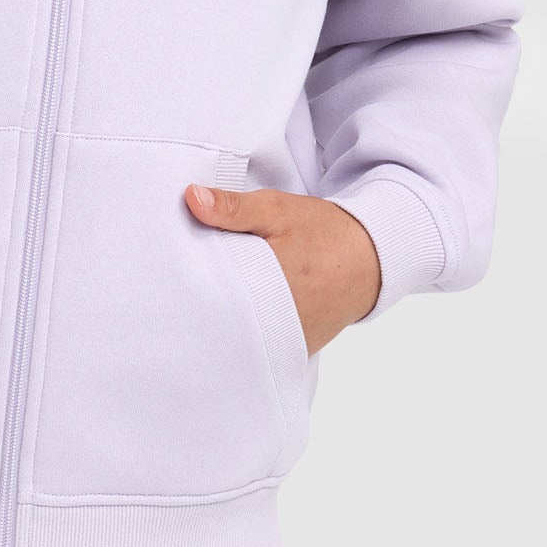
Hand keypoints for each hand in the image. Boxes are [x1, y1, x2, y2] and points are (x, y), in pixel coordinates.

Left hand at [184, 182, 381, 353]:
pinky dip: (249, 331)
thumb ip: (233, 208)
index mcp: (269, 285)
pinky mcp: (297, 348)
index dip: (192, 283)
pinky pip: (263, 345)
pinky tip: (239, 314)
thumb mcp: (277, 210)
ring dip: (227, 320)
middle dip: (205, 304)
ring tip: (209, 302)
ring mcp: (289, 339)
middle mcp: (278, 321)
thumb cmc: (323, 232)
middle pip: (224, 320)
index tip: (174, 272)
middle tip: (184, 289)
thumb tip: (191, 198)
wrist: (371, 258)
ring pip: (242, 336)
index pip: (214, 293)